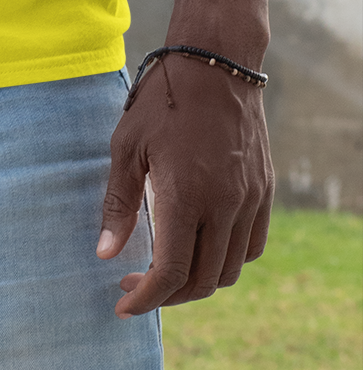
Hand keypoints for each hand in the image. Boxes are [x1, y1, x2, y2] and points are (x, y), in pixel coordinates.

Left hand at [98, 52, 273, 315]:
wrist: (217, 64)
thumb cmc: (162, 101)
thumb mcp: (127, 147)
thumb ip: (119, 204)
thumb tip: (106, 255)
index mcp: (186, 196)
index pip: (171, 273)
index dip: (146, 299)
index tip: (122, 305)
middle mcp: (224, 205)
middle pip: (201, 280)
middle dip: (166, 295)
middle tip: (135, 286)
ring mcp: (249, 200)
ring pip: (230, 269)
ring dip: (197, 281)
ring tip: (166, 269)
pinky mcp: (263, 191)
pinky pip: (251, 245)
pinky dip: (226, 259)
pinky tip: (199, 245)